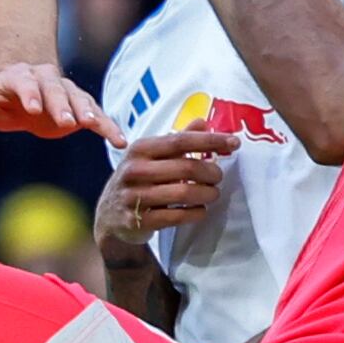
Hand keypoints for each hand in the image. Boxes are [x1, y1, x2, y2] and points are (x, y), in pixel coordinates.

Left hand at [0, 60, 112, 139]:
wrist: (25, 89)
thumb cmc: (0, 98)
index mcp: (22, 78)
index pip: (27, 84)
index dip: (30, 95)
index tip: (34, 109)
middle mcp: (48, 81)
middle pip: (57, 91)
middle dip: (62, 106)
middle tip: (69, 122)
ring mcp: (67, 92)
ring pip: (80, 100)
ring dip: (88, 112)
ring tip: (96, 126)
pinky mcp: (81, 107)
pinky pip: (98, 114)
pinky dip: (108, 126)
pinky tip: (120, 141)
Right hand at [96, 128, 238, 256]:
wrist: (109, 216)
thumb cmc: (138, 180)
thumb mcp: (151, 156)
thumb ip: (177, 140)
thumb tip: (203, 122)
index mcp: (140, 149)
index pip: (181, 140)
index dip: (210, 141)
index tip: (234, 143)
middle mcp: (134, 170)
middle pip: (185, 167)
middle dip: (211, 172)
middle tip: (219, 176)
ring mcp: (134, 196)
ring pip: (183, 193)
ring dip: (206, 194)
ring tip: (214, 193)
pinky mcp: (137, 220)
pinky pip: (175, 217)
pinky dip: (195, 213)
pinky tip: (201, 210)